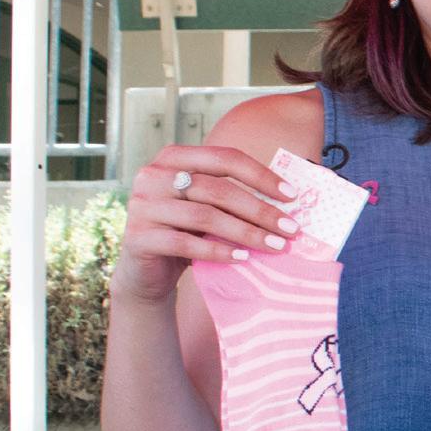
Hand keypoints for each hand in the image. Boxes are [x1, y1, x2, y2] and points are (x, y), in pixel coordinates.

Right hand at [115, 146, 301, 306]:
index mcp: (173, 158)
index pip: (224, 158)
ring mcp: (142, 206)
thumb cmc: (186, 233)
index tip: (292, 196)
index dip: (260, 175)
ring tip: (276, 246)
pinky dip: (218, 251)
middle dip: (260, 210)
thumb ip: (232, 197)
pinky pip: (185, 243)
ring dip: (246, 232)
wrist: (147, 272)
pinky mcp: (138, 237)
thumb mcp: (207, 208)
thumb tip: (287, 200)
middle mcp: (153, 176)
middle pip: (217, 189)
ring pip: (204, 216)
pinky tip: (243, 258)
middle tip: (290, 229)